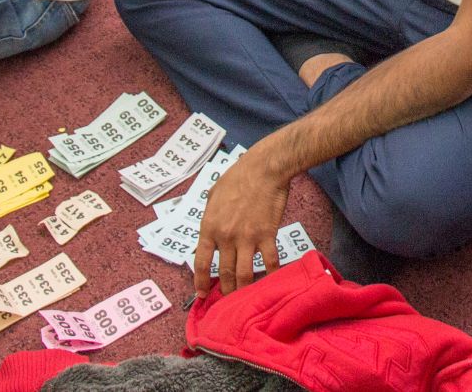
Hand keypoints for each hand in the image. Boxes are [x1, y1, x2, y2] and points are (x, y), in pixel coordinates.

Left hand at [192, 150, 290, 297]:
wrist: (263, 169)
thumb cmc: (237, 177)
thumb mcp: (213, 195)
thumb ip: (209, 216)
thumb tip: (209, 232)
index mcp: (209, 226)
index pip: (201, 262)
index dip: (199, 282)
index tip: (201, 294)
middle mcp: (226, 236)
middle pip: (224, 273)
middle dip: (224, 291)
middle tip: (226, 303)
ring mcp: (247, 238)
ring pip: (243, 274)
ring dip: (243, 290)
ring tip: (244, 299)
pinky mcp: (267, 236)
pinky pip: (269, 263)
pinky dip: (270, 275)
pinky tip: (271, 283)